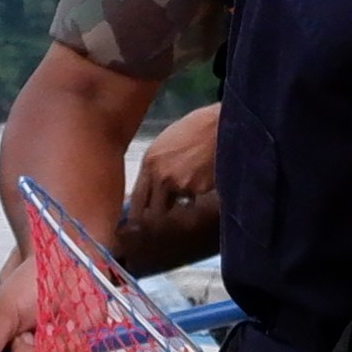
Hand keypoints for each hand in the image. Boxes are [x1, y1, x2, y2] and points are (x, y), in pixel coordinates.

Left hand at [116, 105, 223, 271]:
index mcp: (149, 163)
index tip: (133, 226)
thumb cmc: (193, 129)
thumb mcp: (165, 144)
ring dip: (178, 204)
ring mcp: (179, 185)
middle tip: (159, 218)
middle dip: (155, 216)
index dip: (135, 214)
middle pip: (152, 211)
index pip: (136, 198)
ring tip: (187, 185)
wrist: (218, 126)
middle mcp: (160, 177)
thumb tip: (150, 187)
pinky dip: (197, 195)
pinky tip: (203, 176)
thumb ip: (155, 167)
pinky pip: (193, 200)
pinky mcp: (198, 190)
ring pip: (173, 208)